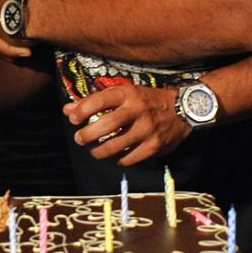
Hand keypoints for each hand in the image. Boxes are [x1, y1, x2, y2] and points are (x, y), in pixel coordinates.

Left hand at [64, 84, 190, 166]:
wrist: (183, 109)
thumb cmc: (147, 100)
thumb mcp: (124, 93)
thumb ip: (95, 101)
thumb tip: (68, 110)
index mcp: (128, 94)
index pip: (100, 101)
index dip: (82, 110)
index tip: (73, 119)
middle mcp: (138, 111)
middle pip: (106, 125)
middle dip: (87, 135)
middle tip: (80, 138)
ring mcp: (147, 130)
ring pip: (115, 146)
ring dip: (99, 151)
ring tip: (94, 151)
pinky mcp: (154, 146)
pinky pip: (129, 158)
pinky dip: (118, 159)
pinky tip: (116, 156)